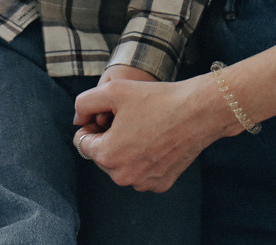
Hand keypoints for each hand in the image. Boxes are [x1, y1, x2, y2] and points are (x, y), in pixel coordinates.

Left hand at [72, 73, 231, 193]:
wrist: (198, 112)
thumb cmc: (156, 99)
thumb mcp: (113, 90)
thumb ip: (84, 103)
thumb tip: (78, 118)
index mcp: (107, 156)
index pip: (82, 143)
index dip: (90, 125)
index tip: (106, 114)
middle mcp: (123, 177)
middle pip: (101, 156)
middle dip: (107, 139)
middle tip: (126, 119)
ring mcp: (143, 184)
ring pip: (121, 166)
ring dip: (125, 150)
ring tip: (142, 128)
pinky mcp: (161, 185)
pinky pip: (141, 173)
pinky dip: (144, 159)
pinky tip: (156, 140)